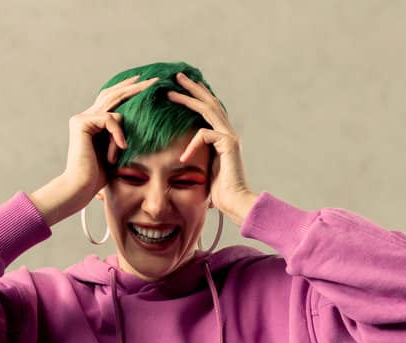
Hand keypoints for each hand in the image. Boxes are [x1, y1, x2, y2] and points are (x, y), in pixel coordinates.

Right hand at [60, 74, 158, 208]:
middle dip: (134, 86)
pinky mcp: (81, 123)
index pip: (110, 99)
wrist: (81, 187)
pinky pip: (109, 119)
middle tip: (154, 80)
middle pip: (112, 94)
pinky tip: (122, 147)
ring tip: (152, 89)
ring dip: (134, 94)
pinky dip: (118, 132)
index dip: (126, 89)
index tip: (144, 83)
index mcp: (92, 123)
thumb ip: (122, 136)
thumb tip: (140, 122)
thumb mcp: (116, 152)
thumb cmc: (99, 176)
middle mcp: (85, 117)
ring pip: (113, 101)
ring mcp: (82, 118)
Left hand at [166, 72, 253, 220]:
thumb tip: (180, 159)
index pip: (208, 111)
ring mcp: (229, 137)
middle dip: (193, 88)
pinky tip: (183, 159)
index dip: (196, 97)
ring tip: (171, 91)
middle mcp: (228, 133)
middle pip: (209, 102)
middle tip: (177, 76)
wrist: (234, 203)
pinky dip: (192, 144)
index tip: (180, 88)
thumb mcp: (202, 171)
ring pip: (208, 109)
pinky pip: (204, 134)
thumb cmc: (218, 193)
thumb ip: (196, 159)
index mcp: (222, 138)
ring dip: (188, 98)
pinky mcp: (228, 144)